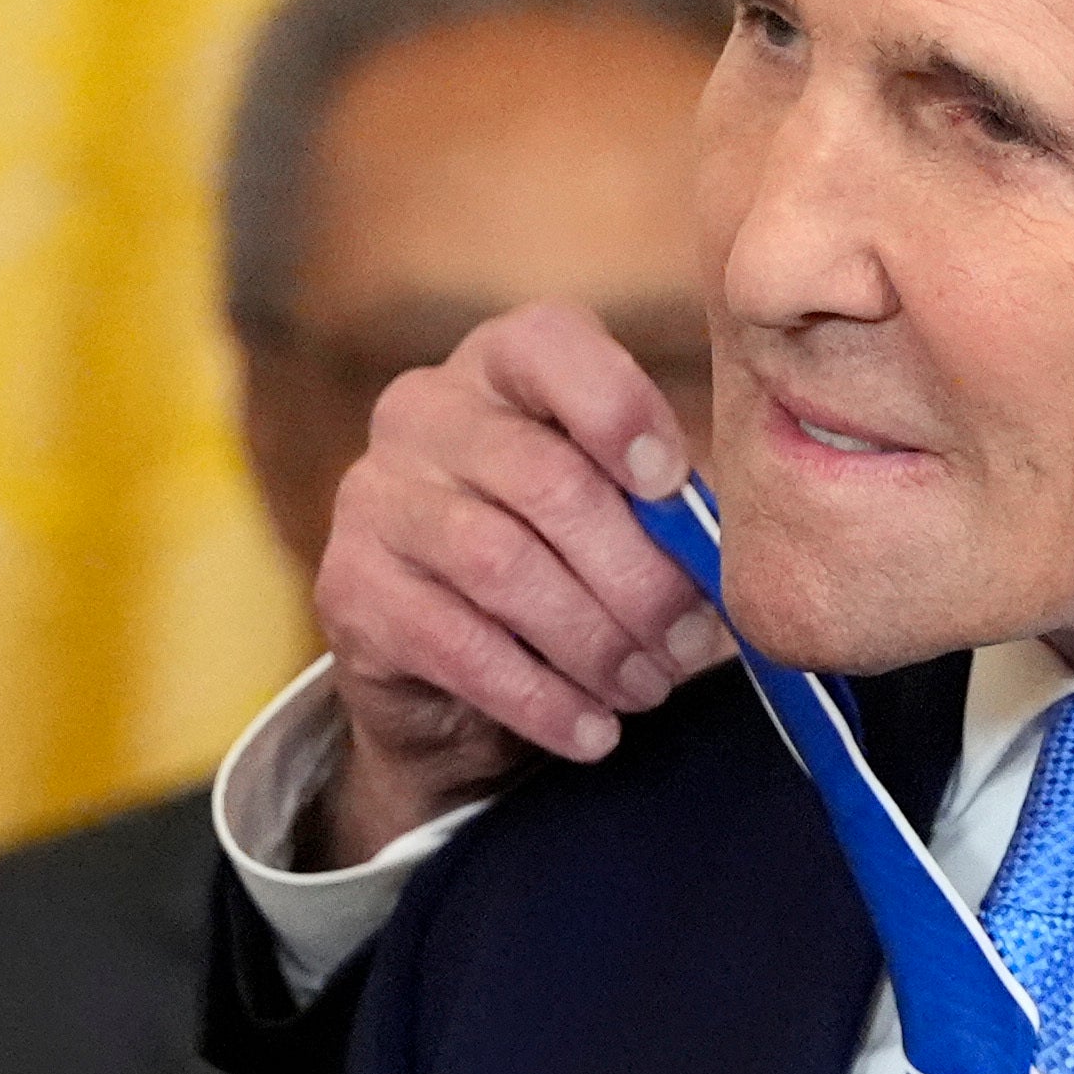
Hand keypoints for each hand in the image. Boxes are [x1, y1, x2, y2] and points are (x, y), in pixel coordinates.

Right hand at [309, 302, 731, 867]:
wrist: (448, 670)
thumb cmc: (567, 559)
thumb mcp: (623, 515)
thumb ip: (666, 511)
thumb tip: (724, 560)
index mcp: (503, 364)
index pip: (551, 344)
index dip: (620, 410)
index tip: (672, 483)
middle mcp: (424, 412)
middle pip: (548, 481)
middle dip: (638, 575)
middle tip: (692, 642)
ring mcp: (374, 495)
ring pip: (503, 566)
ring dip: (595, 642)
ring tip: (650, 688)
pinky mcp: (349, 587)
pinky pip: (457, 645)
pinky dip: (541, 697)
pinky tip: (594, 730)